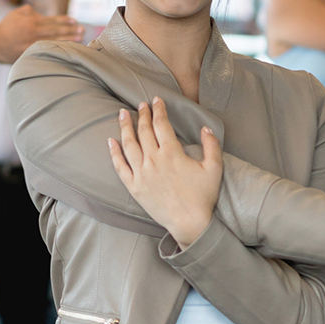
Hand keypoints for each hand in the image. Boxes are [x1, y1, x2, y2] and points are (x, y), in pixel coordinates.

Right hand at [0, 5, 84, 63]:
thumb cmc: (7, 27)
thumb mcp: (17, 13)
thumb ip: (31, 11)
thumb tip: (44, 14)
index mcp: (31, 21)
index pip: (52, 20)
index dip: (65, 20)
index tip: (75, 20)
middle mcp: (33, 33)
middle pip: (56, 31)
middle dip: (71, 30)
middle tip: (82, 30)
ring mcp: (32, 45)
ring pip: (54, 42)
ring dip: (68, 40)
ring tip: (80, 39)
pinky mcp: (30, 55)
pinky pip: (47, 51)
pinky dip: (57, 50)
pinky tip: (66, 50)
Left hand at [107, 97, 222, 249]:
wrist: (189, 223)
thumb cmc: (203, 197)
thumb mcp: (214, 169)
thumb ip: (212, 146)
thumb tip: (206, 129)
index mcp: (172, 153)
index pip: (161, 124)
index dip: (158, 110)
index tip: (156, 100)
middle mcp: (153, 160)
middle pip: (143, 131)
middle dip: (142, 114)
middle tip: (140, 104)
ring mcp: (141, 174)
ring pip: (129, 145)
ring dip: (125, 127)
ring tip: (122, 114)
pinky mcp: (134, 187)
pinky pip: (120, 167)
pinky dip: (114, 153)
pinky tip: (110, 141)